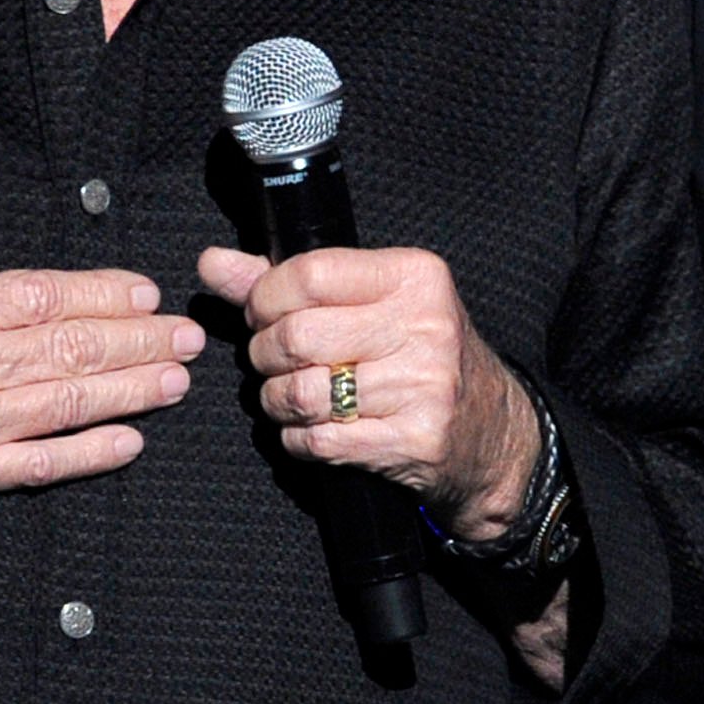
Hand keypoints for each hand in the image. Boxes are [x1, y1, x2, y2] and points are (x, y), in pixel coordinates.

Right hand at [0, 137, 201, 573]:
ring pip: (65, 402)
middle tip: (188, 336)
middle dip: (137, 341)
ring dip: (128, 390)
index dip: (101, 293)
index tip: (144, 290)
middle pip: (69, 348)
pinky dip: (85, 455)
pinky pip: (33, 466)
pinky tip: (128, 443)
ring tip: (175, 380)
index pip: (42, 294)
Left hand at [197, 244, 541, 543]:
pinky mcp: (415, 440)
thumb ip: (287, 281)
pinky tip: (315, 429)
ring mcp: (423, 386)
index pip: (308, 274)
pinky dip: (298, 438)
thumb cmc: (419, 355)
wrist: (490, 432)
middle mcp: (425, 326)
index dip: (265, 298)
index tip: (264, 312)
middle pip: (296, 336)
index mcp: (414, 276)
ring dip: (278, 401)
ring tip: (293, 396)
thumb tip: (212, 263)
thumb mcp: (370, 302)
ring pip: (301, 393)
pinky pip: (319, 440)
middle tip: (276, 360)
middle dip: (266, 355)